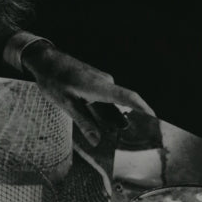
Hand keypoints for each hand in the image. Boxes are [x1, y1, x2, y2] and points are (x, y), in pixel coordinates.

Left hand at [21, 39, 154, 145]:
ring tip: (126, 138)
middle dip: (134, 119)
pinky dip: (107, 114)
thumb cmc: (53, 80)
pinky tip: (108, 127)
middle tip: (142, 138)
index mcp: (100, 87)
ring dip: (117, 119)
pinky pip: (105, 101)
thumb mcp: (66, 104)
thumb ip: (84, 123)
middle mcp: (105, 83)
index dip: (144, 108)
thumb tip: (97, 141)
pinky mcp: (94, 84)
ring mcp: (100, 83)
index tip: (157, 119)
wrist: (45, 60)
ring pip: (112, 104)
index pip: (128, 97)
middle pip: (123, 103)